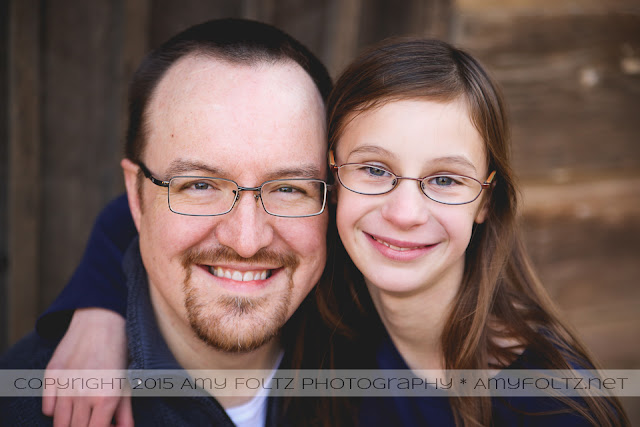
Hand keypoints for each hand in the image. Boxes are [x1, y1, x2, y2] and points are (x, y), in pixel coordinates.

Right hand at [42, 308, 132, 426]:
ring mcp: (65, 386)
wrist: (100, 320)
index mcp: (106, 398)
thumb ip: (125, 411)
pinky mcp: (51, 376)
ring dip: (70, 422)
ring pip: (59, 422)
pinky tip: (68, 401)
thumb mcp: (126, 381)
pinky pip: (47, 408)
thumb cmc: (118, 351)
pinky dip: (55, 410)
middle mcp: (83, 395)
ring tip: (82, 413)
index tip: (105, 425)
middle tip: (94, 419)